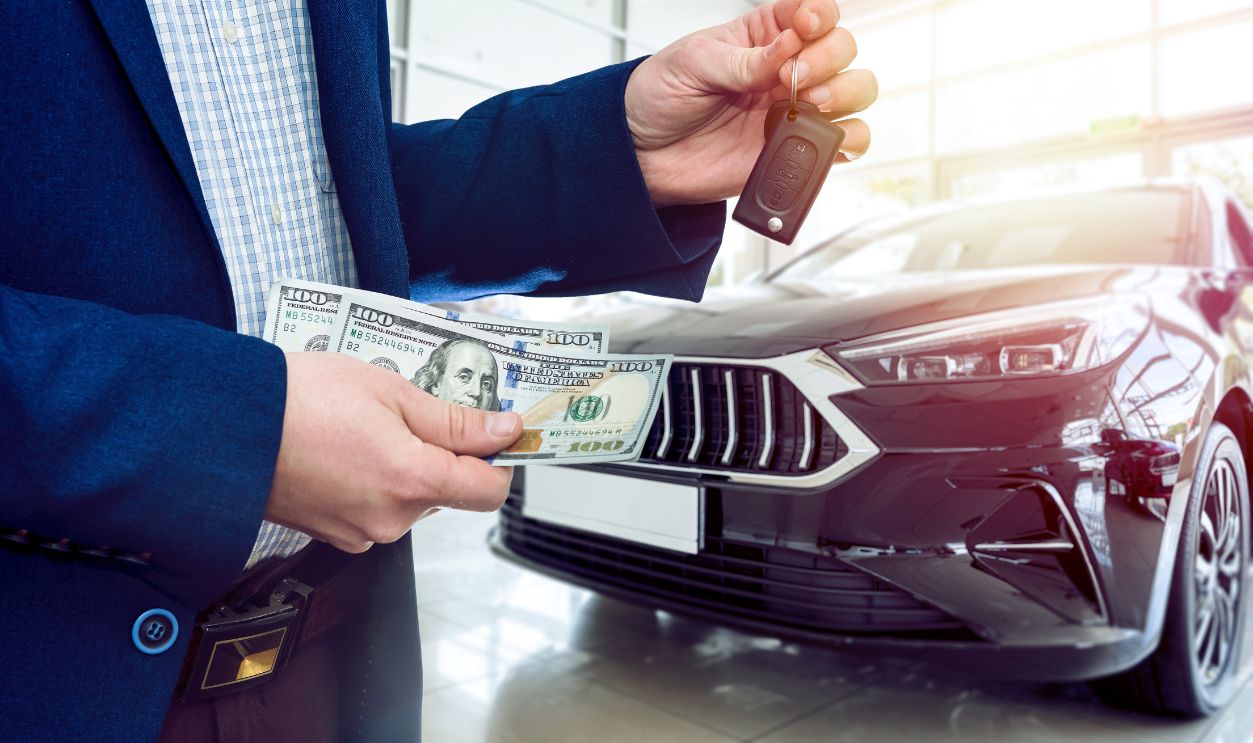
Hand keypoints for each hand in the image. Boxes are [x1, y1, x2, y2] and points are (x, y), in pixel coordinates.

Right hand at [265, 352, 521, 552]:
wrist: (226, 429)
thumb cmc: (301, 399)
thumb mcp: (391, 391)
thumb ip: (455, 419)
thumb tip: (502, 431)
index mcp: (412, 480)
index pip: (487, 490)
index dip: (498, 459)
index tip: (495, 433)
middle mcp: (391, 518)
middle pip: (447, 492)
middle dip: (440, 454)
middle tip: (407, 413)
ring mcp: (361, 533)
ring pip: (411, 500)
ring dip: (405, 466)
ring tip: (365, 428)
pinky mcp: (336, 536)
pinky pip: (377, 510)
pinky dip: (374, 482)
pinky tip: (345, 451)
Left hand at [625, 0, 875, 206]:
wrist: (644, 155)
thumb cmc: (661, 98)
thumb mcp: (693, 63)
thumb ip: (743, 59)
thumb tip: (787, 49)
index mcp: (764, 36)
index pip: (813, 13)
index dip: (819, 15)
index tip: (803, 28)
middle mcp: (786, 69)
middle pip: (843, 49)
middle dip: (826, 60)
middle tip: (790, 79)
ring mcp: (794, 109)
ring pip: (856, 91)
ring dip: (844, 93)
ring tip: (807, 104)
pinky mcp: (794, 148)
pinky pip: (845, 142)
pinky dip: (849, 139)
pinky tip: (825, 136)